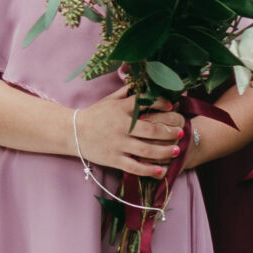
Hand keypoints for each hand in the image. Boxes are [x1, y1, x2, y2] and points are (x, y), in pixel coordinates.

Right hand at [70, 84, 187, 178]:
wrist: (72, 132)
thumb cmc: (93, 115)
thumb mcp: (108, 100)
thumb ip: (125, 93)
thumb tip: (140, 82)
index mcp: (119, 109)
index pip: (143, 103)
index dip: (160, 103)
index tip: (171, 105)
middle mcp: (120, 127)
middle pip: (151, 131)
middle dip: (169, 132)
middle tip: (181, 132)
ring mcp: (117, 144)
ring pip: (146, 150)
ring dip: (165, 151)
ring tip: (177, 150)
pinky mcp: (113, 159)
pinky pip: (135, 167)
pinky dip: (149, 170)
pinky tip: (161, 170)